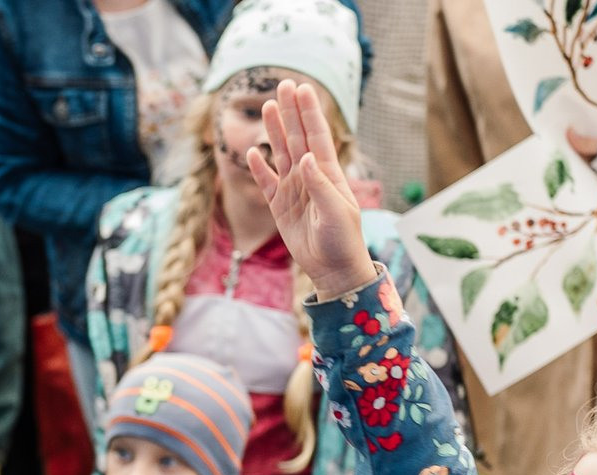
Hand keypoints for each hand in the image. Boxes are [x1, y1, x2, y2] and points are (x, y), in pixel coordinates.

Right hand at [244, 81, 377, 301]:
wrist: (333, 269)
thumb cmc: (343, 240)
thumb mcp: (336, 212)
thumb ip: (320, 185)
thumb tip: (306, 157)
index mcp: (327, 173)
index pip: (317, 136)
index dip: (309, 112)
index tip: (302, 88)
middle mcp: (310, 176)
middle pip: (297, 137)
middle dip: (291, 112)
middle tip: (283, 84)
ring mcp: (294, 190)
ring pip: (281, 154)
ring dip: (274, 131)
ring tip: (269, 107)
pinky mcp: (280, 207)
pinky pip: (267, 183)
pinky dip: (259, 168)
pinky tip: (252, 151)